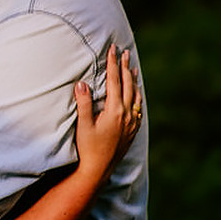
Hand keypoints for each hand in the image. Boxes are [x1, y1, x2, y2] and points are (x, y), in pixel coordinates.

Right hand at [73, 44, 141, 184]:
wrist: (99, 169)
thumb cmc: (88, 147)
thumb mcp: (83, 125)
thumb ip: (83, 103)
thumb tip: (82, 84)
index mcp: (115, 110)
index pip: (114, 81)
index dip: (113, 64)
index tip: (113, 50)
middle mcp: (127, 114)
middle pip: (128, 85)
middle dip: (125, 67)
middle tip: (124, 52)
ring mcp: (131, 122)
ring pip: (136, 95)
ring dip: (133, 80)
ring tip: (132, 68)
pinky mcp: (132, 129)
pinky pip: (138, 107)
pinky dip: (137, 96)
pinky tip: (136, 94)